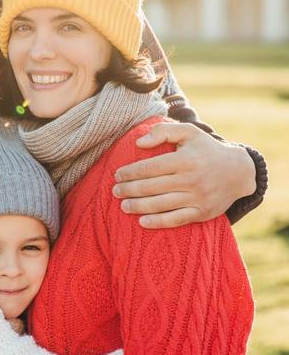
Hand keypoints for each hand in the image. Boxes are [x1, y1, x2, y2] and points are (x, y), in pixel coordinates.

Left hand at [112, 123, 255, 228]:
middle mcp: (191, 180)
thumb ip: (163, 132)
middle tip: (115, 191)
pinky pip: (176, 220)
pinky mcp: (202, 213)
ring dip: (138, 206)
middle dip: (130, 190)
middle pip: (152, 187)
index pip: (151, 167)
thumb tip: (139, 143)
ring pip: (161, 205)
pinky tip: (142, 221)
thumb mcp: (189, 133)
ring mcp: (197, 198)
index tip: (118, 175)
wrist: (239, 172)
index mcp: (185, 160)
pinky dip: (158, 222)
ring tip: (123, 206)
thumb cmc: (207, 150)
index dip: (131, 172)